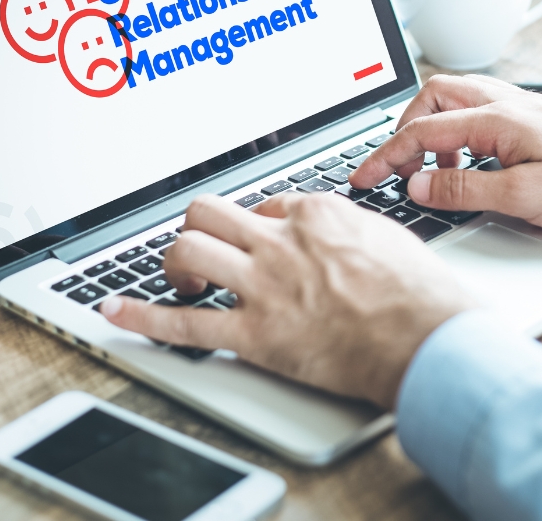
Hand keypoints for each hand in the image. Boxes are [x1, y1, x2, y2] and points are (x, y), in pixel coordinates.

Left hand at [101, 193, 476, 408]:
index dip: (256, 224)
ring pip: (189, 251)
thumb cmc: (419, 293)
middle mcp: (281, 242)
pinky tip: (117, 312)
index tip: (258, 240)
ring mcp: (264, 286)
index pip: (264, 203)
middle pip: (210, 214)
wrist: (425, 337)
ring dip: (174, 264)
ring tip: (180, 280)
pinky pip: (184, 323)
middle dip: (198, 229)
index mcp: (316, 215)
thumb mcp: (387, 236)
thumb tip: (339, 232)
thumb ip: (350, 228)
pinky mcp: (254, 334)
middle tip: (203, 249)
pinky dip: (143, 318)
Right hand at [350, 74, 541, 229]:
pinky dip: (459, 138)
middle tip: (394, 169)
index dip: (384, 157)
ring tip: (433, 176)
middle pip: (432, 98)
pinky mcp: (532, 119)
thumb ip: (465, 191)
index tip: (362, 179)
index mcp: (497, 118)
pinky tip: (471, 169)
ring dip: (433, 134)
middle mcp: (504, 102)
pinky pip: (479, 115)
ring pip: (456, 103)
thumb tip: (416, 187)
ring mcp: (519, 107)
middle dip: (404, 131)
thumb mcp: (526, 198)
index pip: (421, 132)